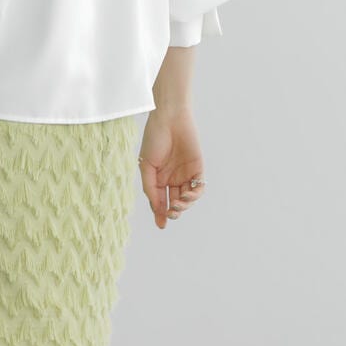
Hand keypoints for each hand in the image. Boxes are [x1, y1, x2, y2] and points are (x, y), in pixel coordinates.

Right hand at [137, 107, 206, 229]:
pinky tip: (187, 196)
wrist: (169, 120)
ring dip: (184, 206)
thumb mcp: (146, 166)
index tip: (162, 225)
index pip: (160, 201)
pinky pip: (199, 187)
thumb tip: (157, 209)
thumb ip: (150, 187)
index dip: (161, 215)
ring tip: (178, 204)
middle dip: (173, 212)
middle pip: (175, 203)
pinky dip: (194, 195)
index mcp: (158, 179)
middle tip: (171, 213)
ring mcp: (185, 175)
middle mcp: (172, 179)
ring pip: (188, 198)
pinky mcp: (197, 169)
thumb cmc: (154, 139)